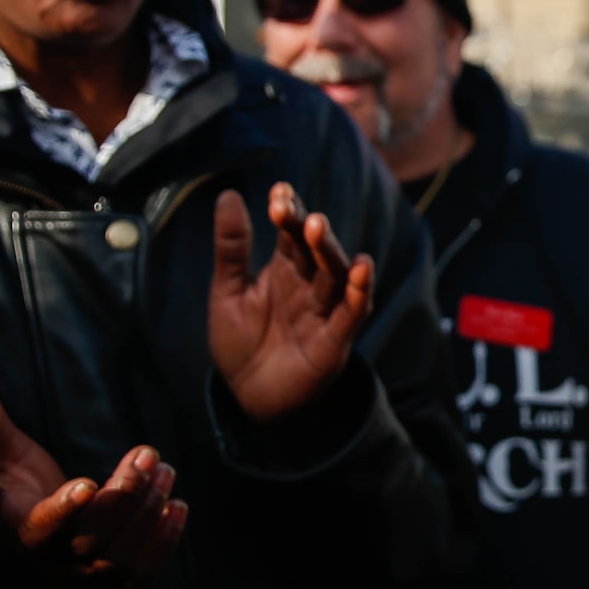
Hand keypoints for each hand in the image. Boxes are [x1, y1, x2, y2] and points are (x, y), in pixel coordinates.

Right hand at [0, 368, 185, 582]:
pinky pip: (144, 570)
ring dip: (148, 513)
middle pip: (92, 539)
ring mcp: (89, 579)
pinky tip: (177, 506)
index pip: (42, 528)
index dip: (64, 511)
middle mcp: (57, 564)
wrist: (41, 545)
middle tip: (146, 456)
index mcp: (25, 532)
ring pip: (122, 555)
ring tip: (165, 471)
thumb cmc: (23, 491)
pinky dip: (164, 542)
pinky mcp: (118, 584)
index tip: (86, 484)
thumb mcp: (4, 455)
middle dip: (123, 497)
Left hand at [210, 182, 374, 422]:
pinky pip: (350, 314)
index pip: (290, 234)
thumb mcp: (226, 292)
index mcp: (284, 270)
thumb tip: (228, 194)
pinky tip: (362, 269)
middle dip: (311, 231)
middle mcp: (308, 286)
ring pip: (335, 276)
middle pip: (316, 251)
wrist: (246, 396)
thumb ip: (231, 248)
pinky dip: (358, 293)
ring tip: (319, 228)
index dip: (288, 213)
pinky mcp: (334, 342)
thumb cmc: (239, 342)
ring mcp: (324, 312)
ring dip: (330, 252)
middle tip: (303, 214)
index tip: (280, 192)